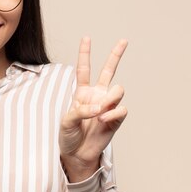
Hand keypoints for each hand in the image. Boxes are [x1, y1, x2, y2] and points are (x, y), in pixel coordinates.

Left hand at [59, 37, 127, 180]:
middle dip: (116, 55)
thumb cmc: (69, 136)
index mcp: (82, 92)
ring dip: (110, 99)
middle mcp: (97, 95)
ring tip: (100, 113)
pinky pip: (121, 109)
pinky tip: (104, 121)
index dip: (85, 53)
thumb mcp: (66, 121)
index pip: (83, 69)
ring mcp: (108, 105)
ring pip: (118, 90)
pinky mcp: (116, 118)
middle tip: (124, 40)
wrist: (77, 154)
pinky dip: (113, 113)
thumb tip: (99, 108)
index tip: (86, 38)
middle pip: (108, 70)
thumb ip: (80, 111)